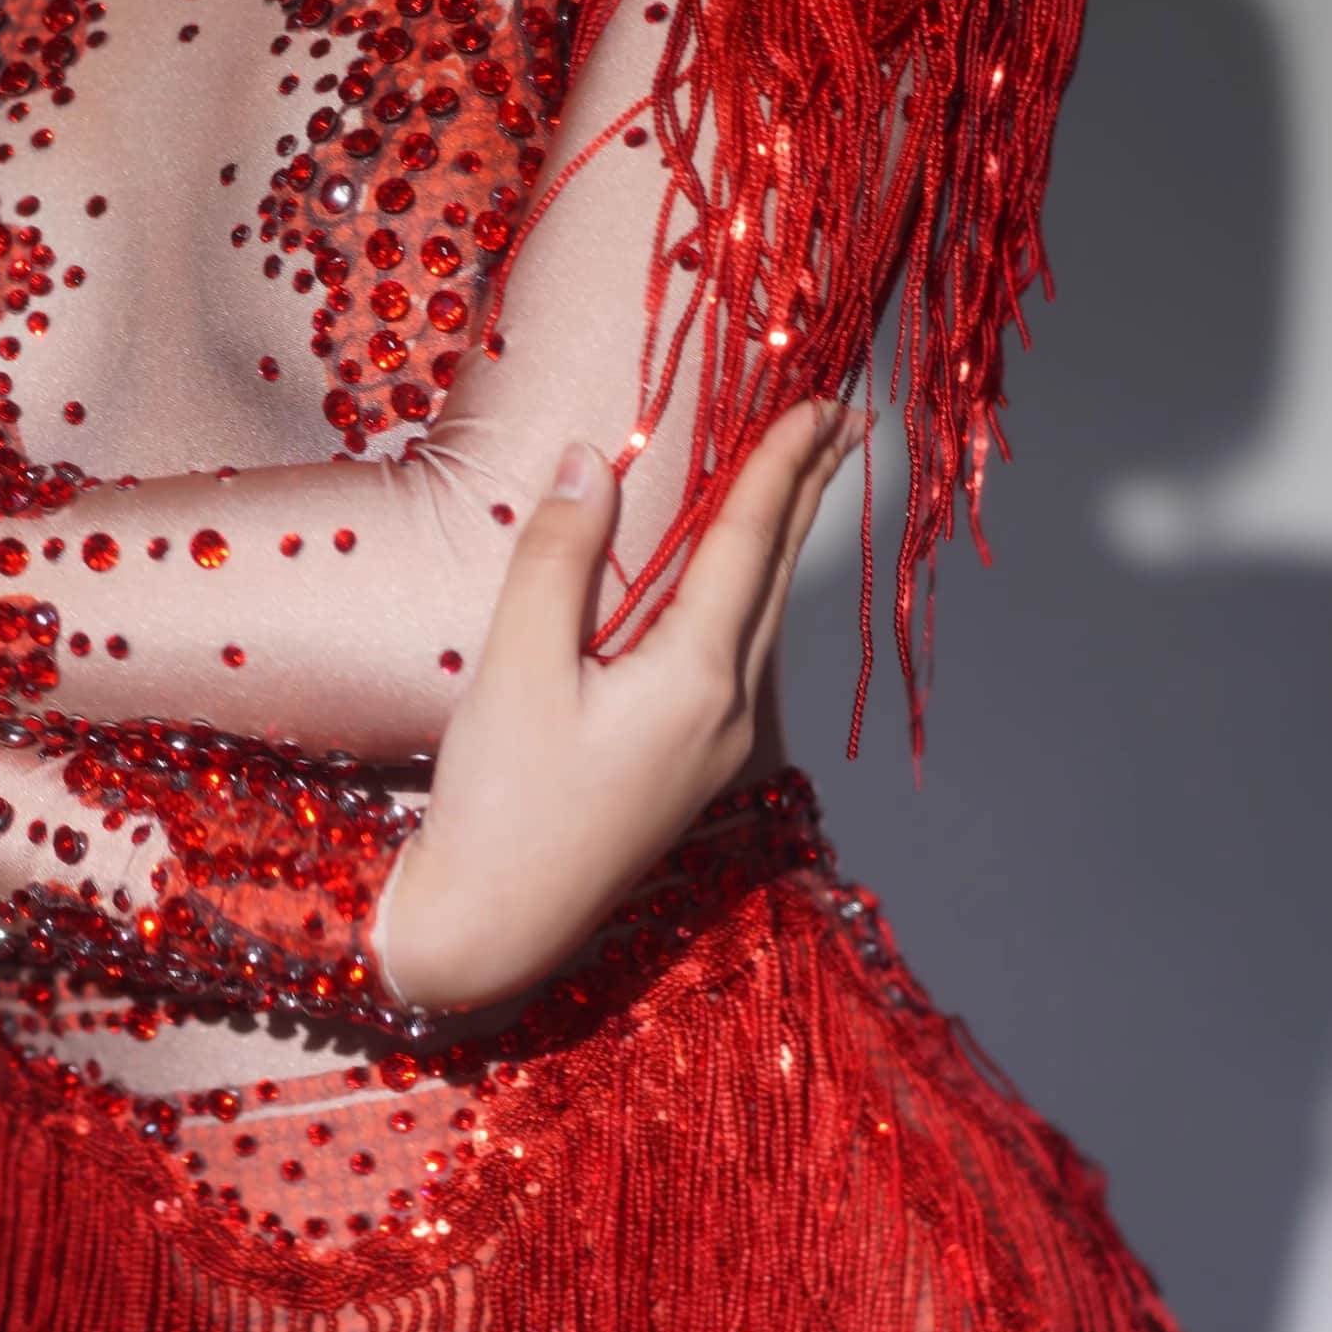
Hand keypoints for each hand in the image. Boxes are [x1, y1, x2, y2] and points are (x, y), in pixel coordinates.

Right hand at [378, 397, 863, 1010]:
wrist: (489, 932)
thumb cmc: (497, 808)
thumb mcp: (514, 673)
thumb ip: (555, 561)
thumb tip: (589, 460)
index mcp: (694, 681)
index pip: (749, 545)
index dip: (781, 465)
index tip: (818, 399)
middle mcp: (727, 714)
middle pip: (776, 579)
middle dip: (808, 493)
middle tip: (843, 420)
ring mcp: (716, 749)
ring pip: (763, 621)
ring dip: (781, 543)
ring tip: (801, 479)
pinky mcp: (689, 772)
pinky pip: (737, 659)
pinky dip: (747, 596)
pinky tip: (736, 583)